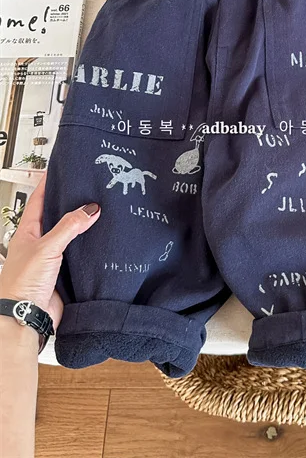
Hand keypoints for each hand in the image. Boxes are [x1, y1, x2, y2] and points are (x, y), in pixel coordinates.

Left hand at [0, 172, 99, 327]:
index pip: (39, 201)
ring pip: (71, 235)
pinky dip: (91, 246)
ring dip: (83, 225)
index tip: (60, 169)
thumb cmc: (22, 284)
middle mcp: (39, 243)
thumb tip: (90, 208)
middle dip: (70, 203)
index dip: (48, 184)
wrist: (26, 318)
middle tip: (87, 187)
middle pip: (57, 216)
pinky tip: (102, 240)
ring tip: (100, 210)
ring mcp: (52, 257)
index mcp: (27, 233)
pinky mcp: (65, 272)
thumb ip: (69, 227)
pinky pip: (81, 253)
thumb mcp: (46, 248)